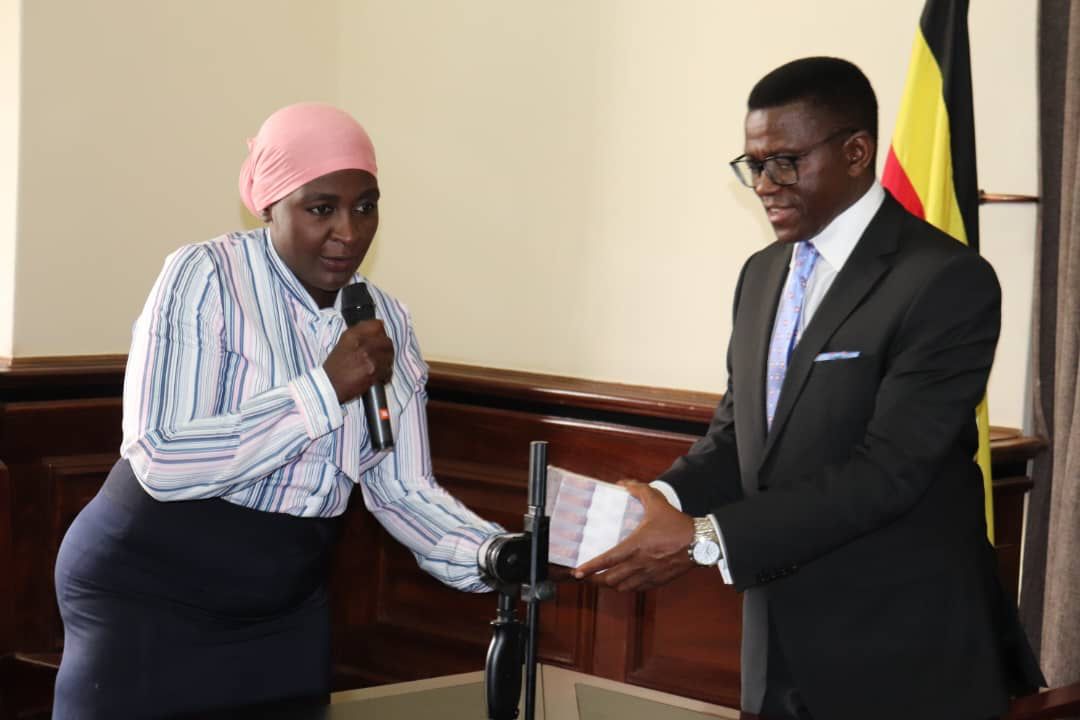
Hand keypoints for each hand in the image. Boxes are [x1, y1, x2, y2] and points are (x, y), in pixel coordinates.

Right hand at [323, 320, 393, 403]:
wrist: (330, 385)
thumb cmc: (336, 366)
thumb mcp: (344, 342)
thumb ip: (360, 333)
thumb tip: (380, 325)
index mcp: (352, 335)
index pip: (377, 325)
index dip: (381, 333)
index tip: (380, 338)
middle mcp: (362, 343)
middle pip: (386, 341)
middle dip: (386, 349)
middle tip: (381, 356)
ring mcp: (369, 357)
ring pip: (389, 356)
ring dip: (386, 362)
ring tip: (379, 367)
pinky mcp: (374, 371)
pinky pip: (388, 370)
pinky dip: (385, 375)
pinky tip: (378, 376)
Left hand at [573, 481, 695, 591]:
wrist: (701, 542)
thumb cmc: (677, 523)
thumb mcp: (657, 502)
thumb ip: (639, 490)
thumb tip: (623, 483)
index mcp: (636, 545)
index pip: (608, 560)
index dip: (591, 567)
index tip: (577, 572)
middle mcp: (640, 563)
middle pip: (611, 579)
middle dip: (596, 580)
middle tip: (587, 577)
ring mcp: (649, 574)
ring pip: (623, 587)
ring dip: (610, 585)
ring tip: (603, 580)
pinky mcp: (659, 581)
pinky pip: (637, 589)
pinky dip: (627, 587)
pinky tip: (624, 582)